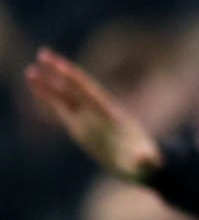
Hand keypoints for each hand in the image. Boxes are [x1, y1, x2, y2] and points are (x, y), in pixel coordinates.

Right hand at [25, 47, 163, 182]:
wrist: (142, 165)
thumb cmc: (145, 163)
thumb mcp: (147, 162)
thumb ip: (146, 159)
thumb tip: (146, 158)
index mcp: (111, 116)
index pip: (90, 93)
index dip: (76, 80)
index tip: (61, 65)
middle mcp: (98, 113)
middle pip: (76, 89)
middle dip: (60, 72)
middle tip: (43, 53)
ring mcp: (89, 119)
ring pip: (65, 98)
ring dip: (49, 85)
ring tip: (30, 71)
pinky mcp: (81, 127)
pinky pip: (62, 111)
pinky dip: (49, 100)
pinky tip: (37, 90)